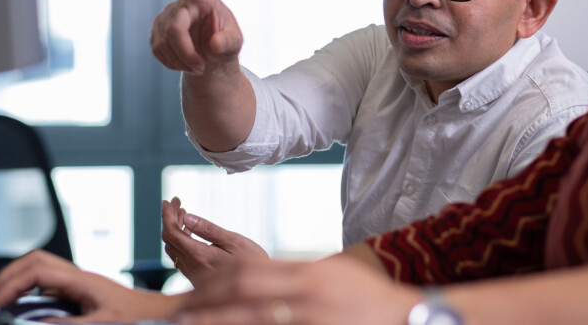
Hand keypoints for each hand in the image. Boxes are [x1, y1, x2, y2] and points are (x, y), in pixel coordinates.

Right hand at [0, 249, 180, 321]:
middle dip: (10, 274)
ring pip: (42, 268)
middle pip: (36, 260)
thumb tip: (38, 322)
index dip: (12, 283)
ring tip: (1, 299)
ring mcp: (80, 281)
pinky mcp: (82, 289)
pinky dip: (31, 287)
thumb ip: (68, 324)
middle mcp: (80, 276)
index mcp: (83, 280)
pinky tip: (23, 303)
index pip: (38, 269)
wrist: (159, 313)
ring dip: (19, 279)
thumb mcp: (102, 324)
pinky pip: (50, 281)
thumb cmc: (137, 316)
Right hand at [151, 0, 243, 75]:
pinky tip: (183, 63)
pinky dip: (171, 63)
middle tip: (201, 69)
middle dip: (186, 53)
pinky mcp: (156, 30)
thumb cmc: (225, 42)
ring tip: (197, 66)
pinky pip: (156, 50)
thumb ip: (229, 42)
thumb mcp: (235, 43)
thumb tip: (215, 44)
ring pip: (163, 43)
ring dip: (180, 61)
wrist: (212, 54)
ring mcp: (166, 16)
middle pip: (174, 29)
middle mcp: (182, 4)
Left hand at [162, 197, 267, 287]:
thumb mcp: (234, 241)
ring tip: (183, 213)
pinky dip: (180, 240)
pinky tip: (189, 230)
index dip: (167, 215)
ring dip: (174, 229)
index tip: (168, 201)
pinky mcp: (196, 277)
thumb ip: (208, 229)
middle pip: (169, 240)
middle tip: (176, 203)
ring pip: (173, 248)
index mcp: (200, 255)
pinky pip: (179, 256)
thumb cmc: (252, 262)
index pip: (172, 233)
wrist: (260, 287)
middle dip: (170, 219)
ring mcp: (193, 274)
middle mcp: (192, 267)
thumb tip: (187, 217)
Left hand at [179, 255, 419, 324]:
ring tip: (188, 324)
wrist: (409, 315)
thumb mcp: (332, 277)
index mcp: (308, 271)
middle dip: (207, 298)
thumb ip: (297, 278)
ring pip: (255, 315)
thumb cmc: (370, 299)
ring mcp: (315, 313)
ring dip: (218, 321)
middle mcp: (308, 289)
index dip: (216, 279)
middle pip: (245, 287)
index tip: (191, 289)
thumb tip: (259, 282)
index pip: (250, 268)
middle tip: (178, 311)